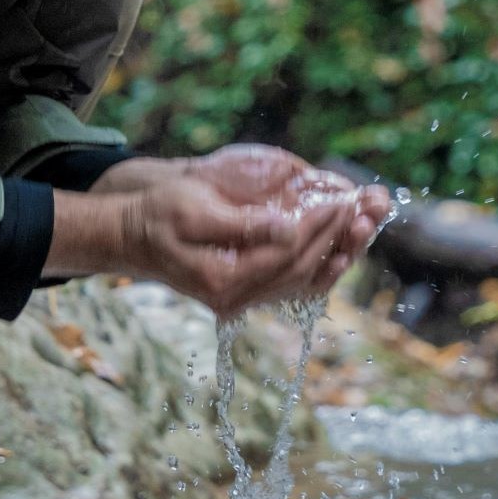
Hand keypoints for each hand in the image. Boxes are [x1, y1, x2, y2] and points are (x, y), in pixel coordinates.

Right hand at [74, 150, 395, 315]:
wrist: (129, 236)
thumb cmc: (157, 215)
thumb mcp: (194, 208)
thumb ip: (243, 223)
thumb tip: (289, 227)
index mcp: (222, 280)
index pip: (286, 252)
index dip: (319, 224)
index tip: (343, 198)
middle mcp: (234, 298)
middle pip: (302, 269)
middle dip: (337, 236)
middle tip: (367, 207)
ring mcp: (240, 300)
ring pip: (304, 280)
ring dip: (337, 252)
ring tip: (365, 225)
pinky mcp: (244, 292)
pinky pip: (293, 284)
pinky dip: (320, 265)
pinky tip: (340, 248)